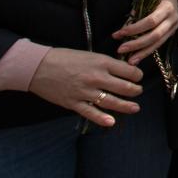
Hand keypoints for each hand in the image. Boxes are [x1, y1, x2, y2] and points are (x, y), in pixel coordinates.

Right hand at [28, 47, 144, 126]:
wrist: (39, 67)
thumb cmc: (65, 58)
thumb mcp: (90, 55)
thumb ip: (105, 64)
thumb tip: (123, 70)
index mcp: (102, 63)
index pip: (129, 71)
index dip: (137, 75)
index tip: (138, 77)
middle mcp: (96, 78)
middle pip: (124, 87)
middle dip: (135, 90)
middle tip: (138, 91)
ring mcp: (85, 92)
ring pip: (111, 101)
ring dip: (126, 106)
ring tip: (135, 108)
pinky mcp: (74, 103)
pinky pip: (91, 112)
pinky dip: (102, 119)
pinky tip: (111, 122)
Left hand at [113, 0, 177, 64]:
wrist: (173, 0)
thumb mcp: (146, 3)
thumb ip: (135, 17)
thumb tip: (120, 34)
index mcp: (167, 8)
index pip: (151, 21)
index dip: (135, 29)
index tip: (119, 34)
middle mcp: (172, 19)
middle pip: (155, 35)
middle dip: (137, 44)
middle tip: (121, 49)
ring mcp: (173, 28)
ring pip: (158, 43)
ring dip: (142, 53)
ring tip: (129, 61)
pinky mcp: (171, 35)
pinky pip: (158, 45)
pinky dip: (146, 52)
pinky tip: (137, 58)